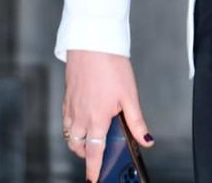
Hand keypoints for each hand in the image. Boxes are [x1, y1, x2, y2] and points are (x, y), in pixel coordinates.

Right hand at [62, 51, 154, 180]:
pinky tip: (81, 119)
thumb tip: (146, 141)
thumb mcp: (130, 95)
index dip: (94, 169)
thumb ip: (136, 122)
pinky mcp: (67, 98)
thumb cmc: (111, 65)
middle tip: (96, 156)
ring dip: (78, 142)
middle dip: (86, 155)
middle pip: (79, 147)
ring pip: (70, 135)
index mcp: (97, 119)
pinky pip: (65, 121)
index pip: (94, 153)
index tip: (94, 180)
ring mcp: (71, 108)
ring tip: (90, 139)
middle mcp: (80, 117)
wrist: (91, 42)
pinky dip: (71, 127)